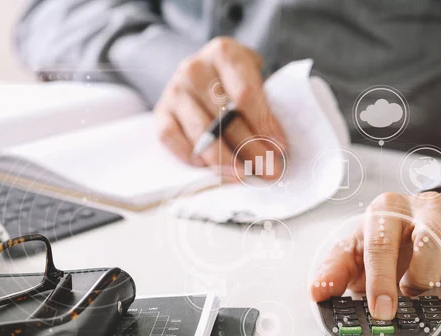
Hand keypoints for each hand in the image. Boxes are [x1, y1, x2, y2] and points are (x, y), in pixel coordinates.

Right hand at [154, 37, 285, 179]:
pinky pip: (172, 139)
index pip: (245, 94)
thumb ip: (263, 105)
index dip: (264, 124)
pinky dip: (191, 157)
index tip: (280, 147)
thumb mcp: (254, 79)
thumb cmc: (234, 79)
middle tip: (269, 171)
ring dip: (225, 160)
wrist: (200, 72)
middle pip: (225, 117)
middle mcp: (195, 69)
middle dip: (251, 149)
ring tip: (243, 176)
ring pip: (201, 132)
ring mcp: (174, 91)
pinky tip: (210, 168)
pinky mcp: (161, 112)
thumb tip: (276, 147)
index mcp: (224, 53)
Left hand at [310, 191, 440, 319]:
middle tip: (415, 293)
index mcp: (386, 210)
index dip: (381, 280)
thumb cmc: (386, 239)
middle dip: (422, 277)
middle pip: (430, 241)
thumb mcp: (355, 252)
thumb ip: (335, 270)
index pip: (382, 243)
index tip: (382, 310)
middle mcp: (422, 206)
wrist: (418, 220)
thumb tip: (318, 291)